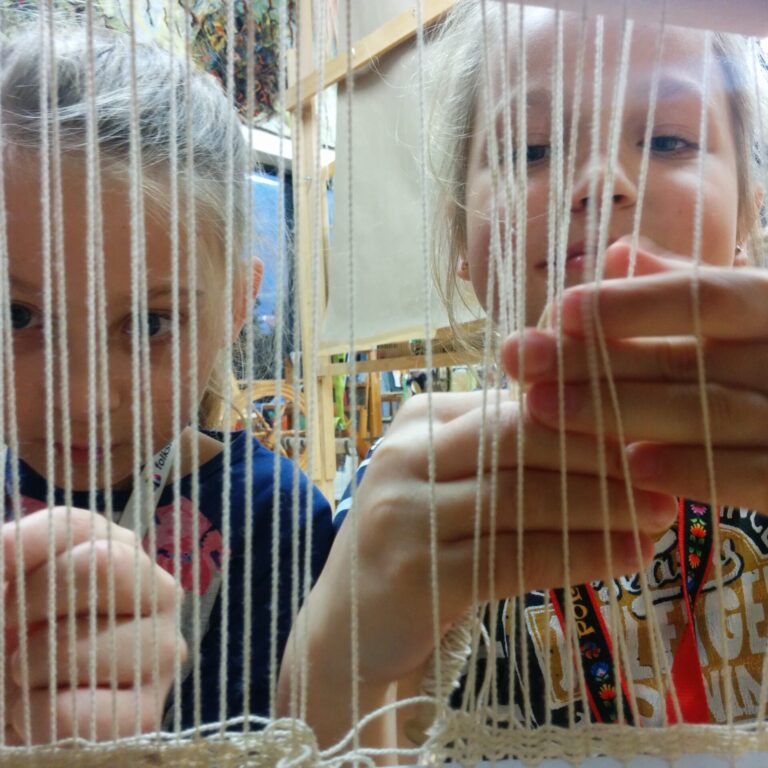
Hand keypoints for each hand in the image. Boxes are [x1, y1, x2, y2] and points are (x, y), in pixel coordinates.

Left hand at [2, 507, 184, 743]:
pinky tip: (36, 711)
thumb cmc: (14, 636)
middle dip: (33, 601)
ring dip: (31, 667)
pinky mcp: (148, 710)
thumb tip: (6, 549)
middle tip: (12, 630)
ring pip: (89, 642)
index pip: (74, 526)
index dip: (23, 548)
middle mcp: (156, 590)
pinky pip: (82, 712)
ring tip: (24, 678)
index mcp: (118, 549)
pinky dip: (38, 716)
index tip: (0, 571)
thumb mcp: (8, 586)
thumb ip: (8, 555)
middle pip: (101, 564)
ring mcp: (161, 648)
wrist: (16, 696)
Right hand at [281, 384, 675, 749]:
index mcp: (419, 418)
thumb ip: (502, 451)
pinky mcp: (419, 571)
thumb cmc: (415, 542)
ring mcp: (404, 512)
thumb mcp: (446, 479)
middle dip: (598, 459)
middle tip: (661, 483)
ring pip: (523, 498)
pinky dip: (579, 556)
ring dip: (600, 509)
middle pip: (519, 440)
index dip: (584, 419)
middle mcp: (405, 454)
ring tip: (656, 521)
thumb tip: (606, 434)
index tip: (642, 440)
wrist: (348, 623)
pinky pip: (517, 556)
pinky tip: (623, 558)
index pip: (514, 405)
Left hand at [504, 241, 767, 510]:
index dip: (632, 303)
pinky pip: (756, 477)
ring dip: (621, 413)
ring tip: (542, 407)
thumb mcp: (743, 311)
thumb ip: (684, 287)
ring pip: (712, 414)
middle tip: (519, 361)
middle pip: (688, 358)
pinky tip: (629, 467)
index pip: (707, 295)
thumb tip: (618, 251)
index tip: (559, 309)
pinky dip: (691, 471)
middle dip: (596, 361)